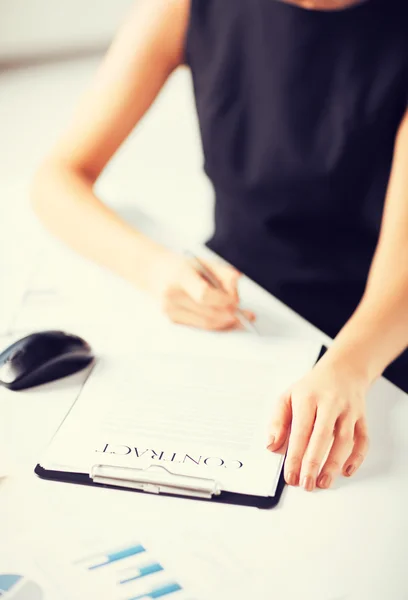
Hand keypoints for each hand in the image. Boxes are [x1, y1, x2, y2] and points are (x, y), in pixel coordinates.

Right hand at [151, 251, 255, 330]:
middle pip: (208, 313)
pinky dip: (216, 325)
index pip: (204, 294)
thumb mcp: (203, 262)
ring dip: (227, 323)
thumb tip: (238, 282)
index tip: (237, 302)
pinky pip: (200, 326)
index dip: (224, 301)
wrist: (154, 272)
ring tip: (242, 320)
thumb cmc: (182, 266)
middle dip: (232, 315)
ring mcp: (170, 309)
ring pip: (206, 324)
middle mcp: (173, 294)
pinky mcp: (172, 319)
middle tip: (248, 315)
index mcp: (180, 275)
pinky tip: (228, 321)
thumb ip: (223, 272)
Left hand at [267, 356, 369, 490]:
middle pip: (322, 436)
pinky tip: (346, 470)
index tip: (290, 475)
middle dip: (313, 463)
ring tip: (323, 482)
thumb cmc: (312, 387)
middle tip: (306, 484)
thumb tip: (272, 445)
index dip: (295, 455)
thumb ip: (277, 421)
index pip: (301, 430)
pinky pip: (363, 439)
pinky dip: (357, 457)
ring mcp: (348, 410)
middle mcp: (330, 403)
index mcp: (308, 398)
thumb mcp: (288, 396)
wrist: (343, 369)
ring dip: (334, 464)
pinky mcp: (362, 417)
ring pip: (344, 440)